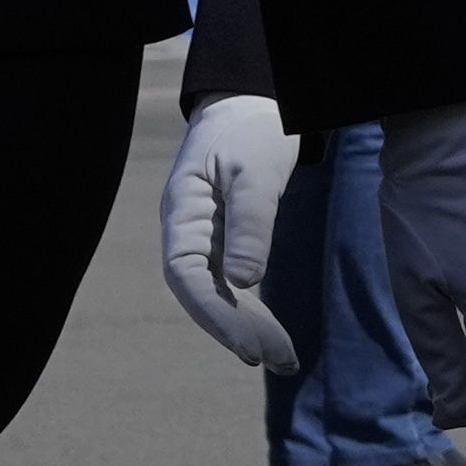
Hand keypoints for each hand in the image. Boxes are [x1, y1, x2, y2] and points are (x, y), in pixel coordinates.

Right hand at [156, 96, 305, 375]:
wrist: (254, 104)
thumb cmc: (252, 130)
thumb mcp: (255, 172)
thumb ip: (250, 223)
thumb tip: (246, 283)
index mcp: (181, 211)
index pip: (187, 275)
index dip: (214, 314)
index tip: (247, 345)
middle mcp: (187, 231)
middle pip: (203, 294)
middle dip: (237, 330)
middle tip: (277, 360)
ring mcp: (205, 238)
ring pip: (220, 294)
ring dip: (248, 328)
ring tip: (284, 361)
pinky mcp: (226, 242)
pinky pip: (234, 284)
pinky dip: (253, 311)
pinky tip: (271, 340)